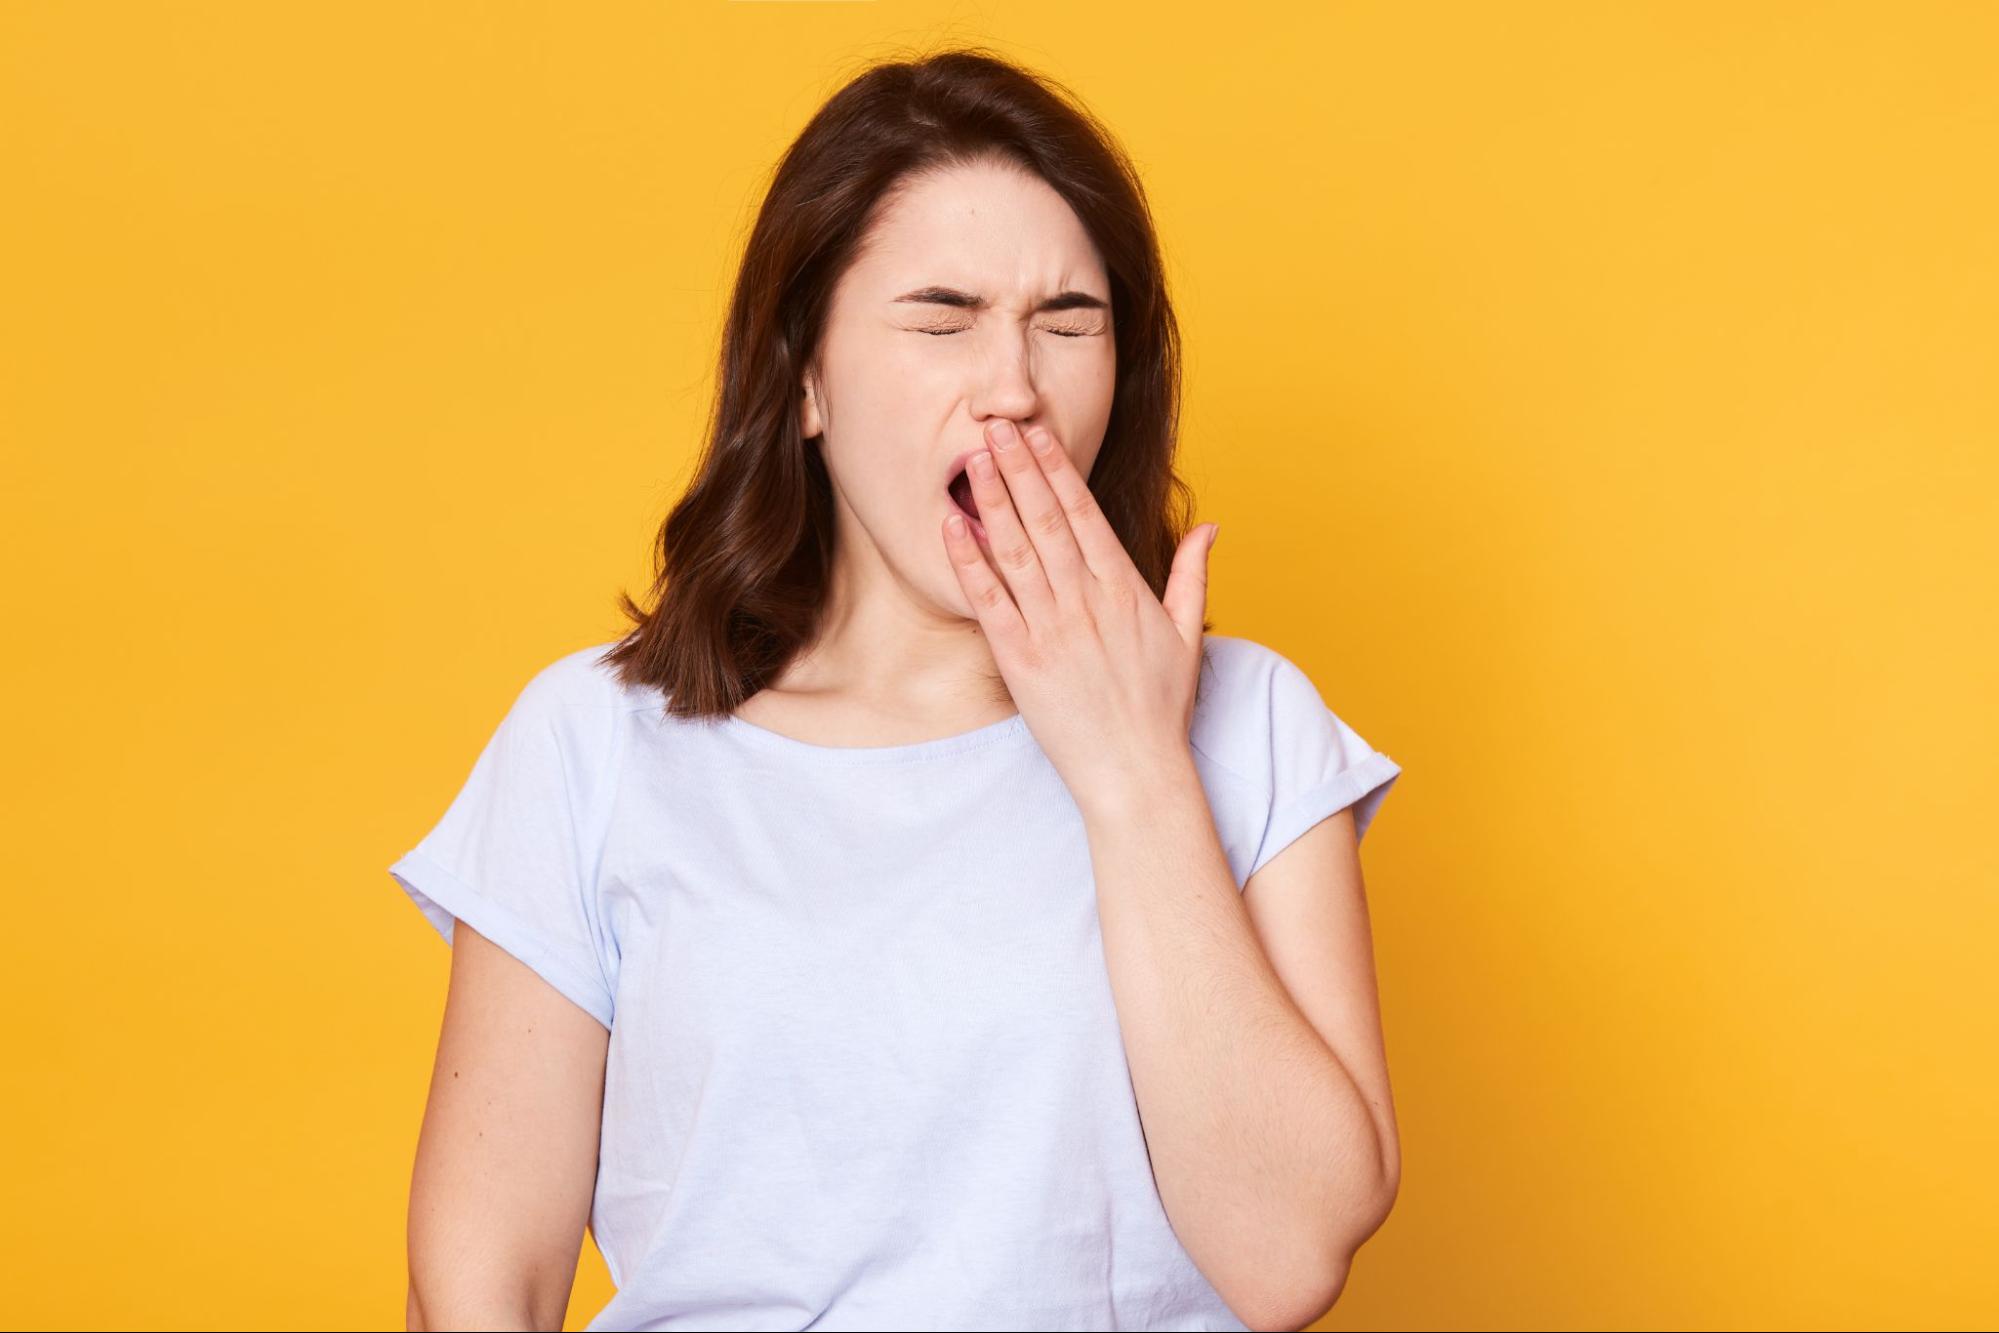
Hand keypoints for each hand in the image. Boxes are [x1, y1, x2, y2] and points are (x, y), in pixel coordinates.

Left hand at [942, 417, 1219, 815]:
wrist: (1135, 772)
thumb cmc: (1161, 707)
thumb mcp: (1186, 633)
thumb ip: (1191, 573)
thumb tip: (1210, 526)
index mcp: (1123, 588)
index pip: (1084, 513)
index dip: (1057, 469)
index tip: (1037, 432)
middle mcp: (1086, 600)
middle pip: (1045, 519)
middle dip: (1019, 467)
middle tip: (993, 424)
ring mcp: (1052, 628)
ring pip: (1016, 550)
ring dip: (992, 500)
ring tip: (972, 458)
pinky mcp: (1021, 660)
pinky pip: (990, 601)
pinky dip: (970, 562)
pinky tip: (952, 526)